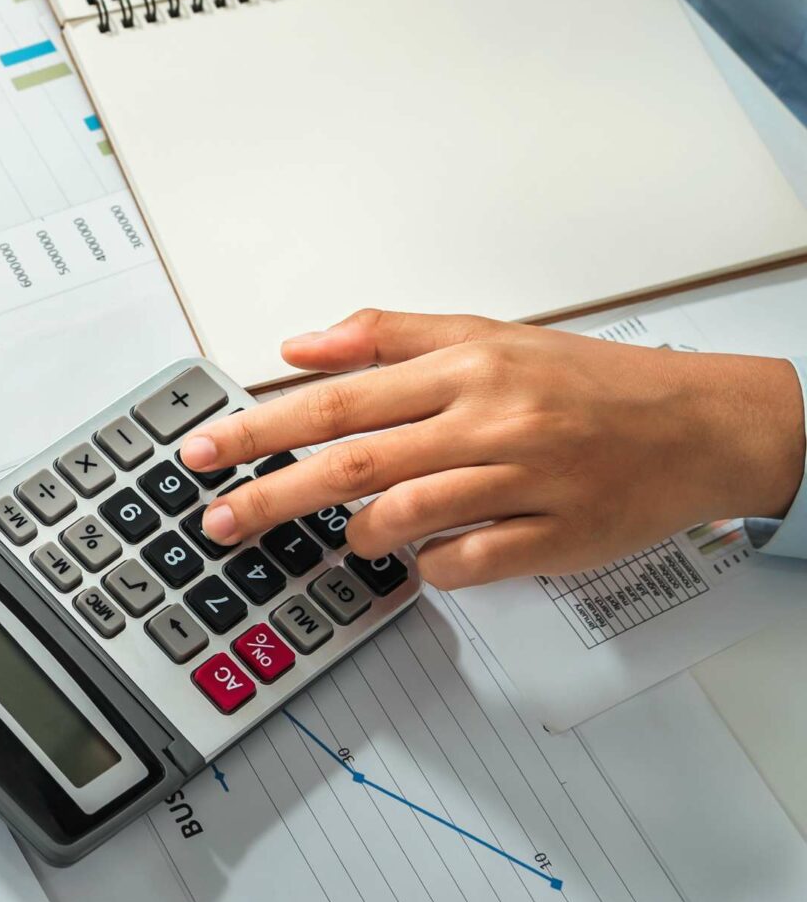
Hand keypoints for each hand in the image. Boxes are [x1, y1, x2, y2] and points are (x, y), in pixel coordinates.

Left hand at [183, 310, 804, 587]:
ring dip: (362, 534)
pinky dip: (435, 566)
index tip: (203, 449)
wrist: (698, 423)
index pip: (337, 399)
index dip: (260, 426)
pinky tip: (429, 554)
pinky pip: (468, 566)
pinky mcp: (556, 539)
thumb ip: (388, 335)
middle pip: (354, 463)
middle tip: (218, 518)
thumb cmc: (583, 380)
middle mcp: (489, 423)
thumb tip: (300, 343)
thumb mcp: (484, 334)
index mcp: (465, 369)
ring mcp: (524, 485)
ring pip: (408, 519)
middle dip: (272, 495)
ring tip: (350, 535)